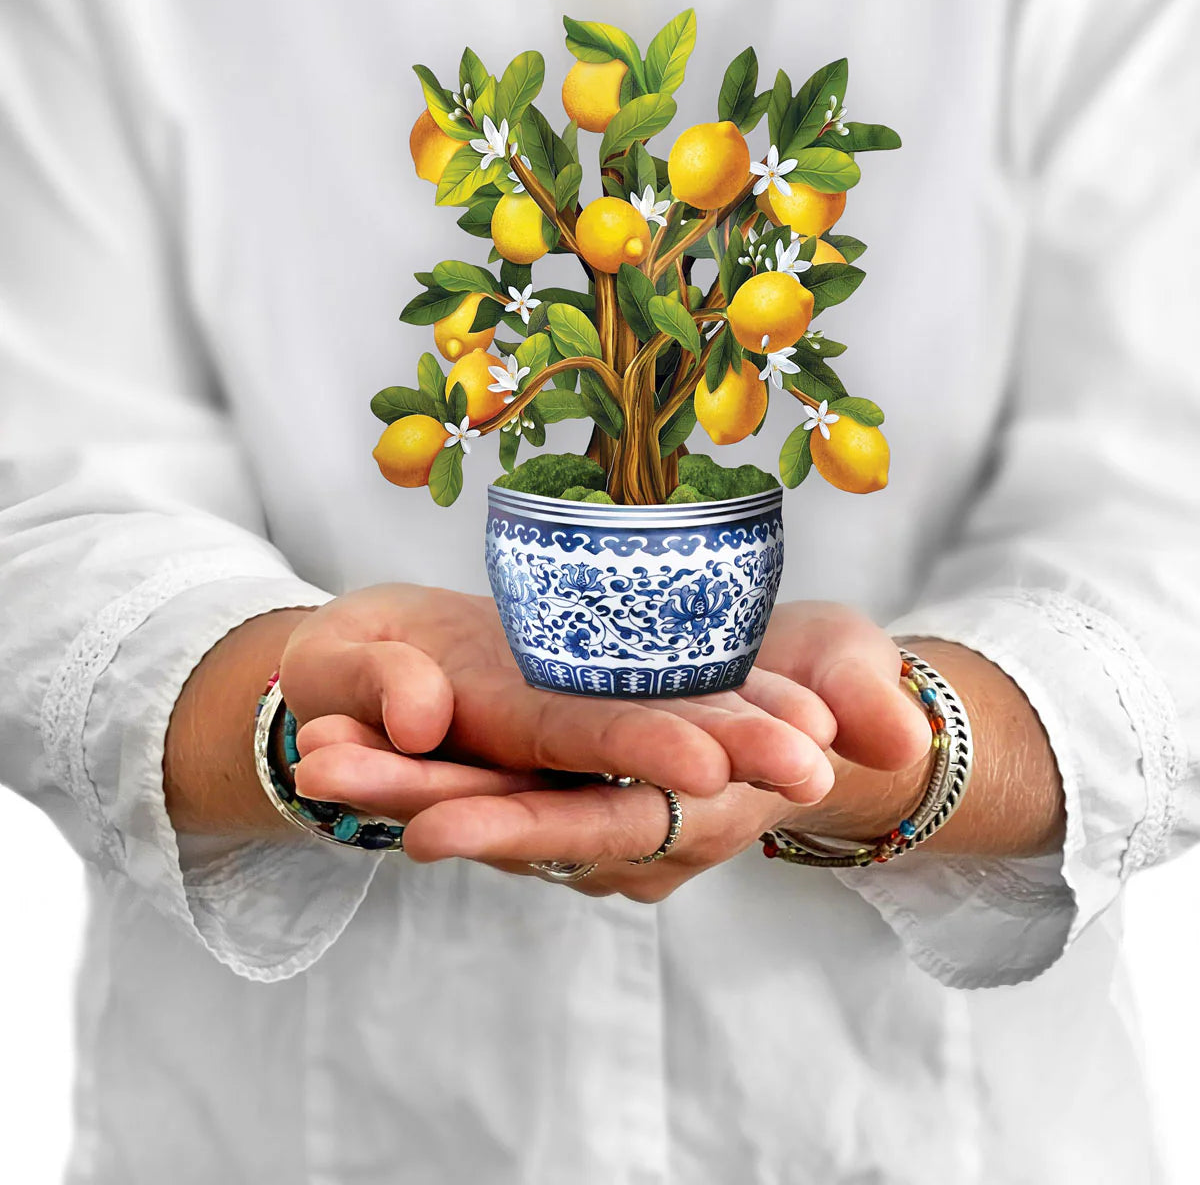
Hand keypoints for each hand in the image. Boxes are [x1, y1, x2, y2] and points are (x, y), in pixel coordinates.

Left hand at [349, 601, 932, 895]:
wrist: (806, 715)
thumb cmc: (833, 685)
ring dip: (398, 780)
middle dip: (421, 801)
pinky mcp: (564, 774)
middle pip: (516, 822)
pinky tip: (347, 723)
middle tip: (324, 768)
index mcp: (699, 803)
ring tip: (312, 744)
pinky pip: (485, 775)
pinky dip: (420, 758)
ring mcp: (593, 803)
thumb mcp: (855, 667)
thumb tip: (885, 728)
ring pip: (487, 801)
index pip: (603, 822)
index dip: (524, 827)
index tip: (431, 827)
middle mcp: (633, 827)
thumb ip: (862, 691)